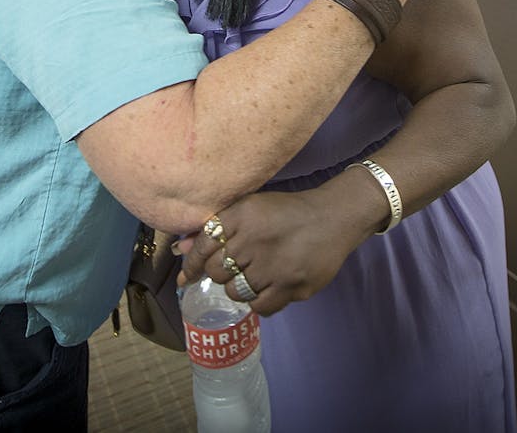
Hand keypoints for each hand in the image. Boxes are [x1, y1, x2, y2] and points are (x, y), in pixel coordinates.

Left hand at [177, 188, 372, 316]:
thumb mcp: (250, 208)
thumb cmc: (287, 212)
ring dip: (240, 287)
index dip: (191, 264)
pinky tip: (267, 288)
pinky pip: (259, 307)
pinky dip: (258, 301)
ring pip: (235, 292)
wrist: (333, 218)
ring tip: (256, 275)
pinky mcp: (291, 286)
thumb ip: (216, 228)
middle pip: (217, 271)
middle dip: (221, 273)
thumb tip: (182, 249)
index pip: (204, 245)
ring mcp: (273, 266)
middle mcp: (254, 240)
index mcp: (242, 216)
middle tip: (237, 267)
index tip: (186, 276)